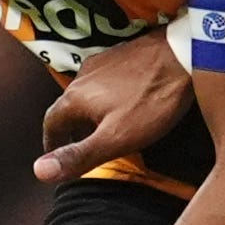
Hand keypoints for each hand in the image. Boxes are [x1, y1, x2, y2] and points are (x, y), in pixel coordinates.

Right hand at [37, 30, 195, 184]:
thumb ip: (79, 155)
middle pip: (68, 107)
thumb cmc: (152, 102)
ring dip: (88, 112)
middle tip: (80, 147)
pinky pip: (105, 80)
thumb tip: (39, 171)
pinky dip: (105, 97)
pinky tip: (124, 104)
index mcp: (75, 98)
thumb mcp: (116, 138)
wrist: (185, 54)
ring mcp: (103, 61)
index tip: (56, 157)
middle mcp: (83, 76)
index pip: (51, 123)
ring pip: (86, 92)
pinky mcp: (123, 54)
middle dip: (70, 128)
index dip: (52, 143)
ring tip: (102, 129)